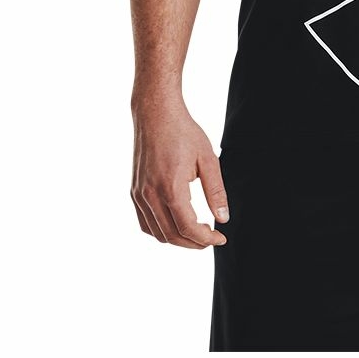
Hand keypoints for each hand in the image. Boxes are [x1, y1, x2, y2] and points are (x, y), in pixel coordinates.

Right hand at [131, 99, 229, 247]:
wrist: (156, 114)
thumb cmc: (184, 132)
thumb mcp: (208, 159)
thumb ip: (216, 191)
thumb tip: (223, 219)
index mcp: (171, 187)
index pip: (188, 227)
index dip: (206, 239)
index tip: (220, 238)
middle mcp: (151, 195)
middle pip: (172, 236)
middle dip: (194, 243)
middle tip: (211, 238)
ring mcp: (139, 194)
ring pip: (157, 233)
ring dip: (178, 240)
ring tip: (197, 233)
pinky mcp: (135, 192)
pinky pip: (145, 223)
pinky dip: (161, 231)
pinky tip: (176, 224)